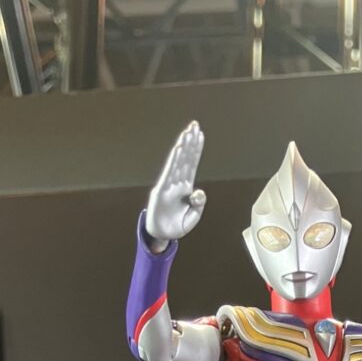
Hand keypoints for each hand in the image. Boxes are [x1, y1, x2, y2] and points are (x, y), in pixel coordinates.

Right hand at [145, 121, 206, 244]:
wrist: (162, 236)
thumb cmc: (177, 226)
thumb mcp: (193, 217)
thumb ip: (198, 205)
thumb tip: (200, 191)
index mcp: (186, 188)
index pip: (193, 164)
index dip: (197, 150)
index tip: (200, 134)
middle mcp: (178, 183)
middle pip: (186, 158)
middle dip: (190, 141)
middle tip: (194, 124)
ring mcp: (169, 185)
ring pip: (178, 162)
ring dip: (183, 146)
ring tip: (187, 131)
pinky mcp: (161, 191)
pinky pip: (169, 172)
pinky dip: (174, 160)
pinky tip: (178, 148)